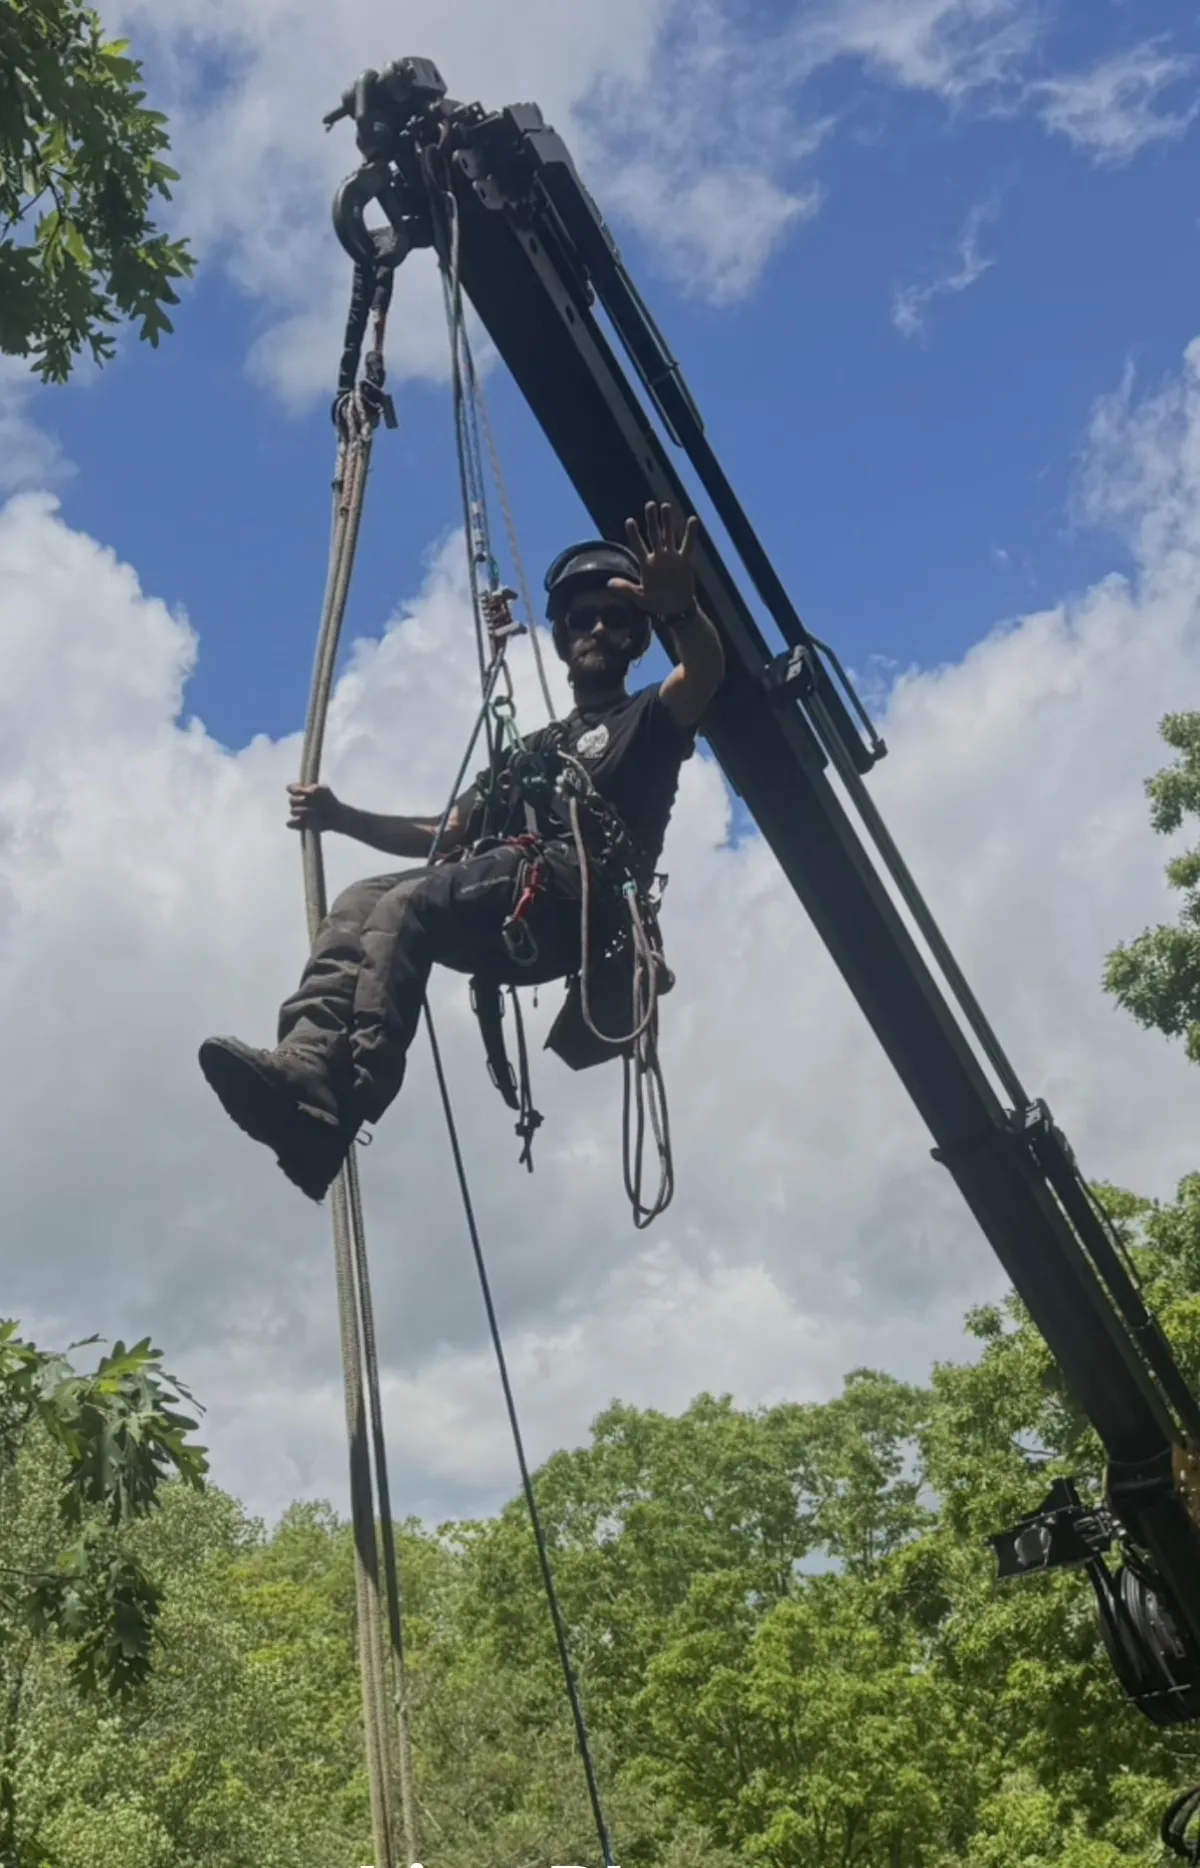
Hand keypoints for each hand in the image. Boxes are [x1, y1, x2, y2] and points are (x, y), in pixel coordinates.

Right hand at [286, 782, 342, 833]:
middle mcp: (297, 802)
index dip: (293, 789)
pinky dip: (296, 822)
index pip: (291, 788)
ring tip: (313, 812)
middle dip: (299, 800)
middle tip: (310, 802)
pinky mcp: (298, 825)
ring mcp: (297, 814)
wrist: (335, 816)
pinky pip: (290, 823)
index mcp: (301, 792)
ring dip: (302, 811)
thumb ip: (319, 787)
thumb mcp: (327, 791)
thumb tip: (310, 790)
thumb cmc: (330, 801)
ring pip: (292, 811)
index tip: (300, 790)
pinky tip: (304, 820)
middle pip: (291, 800)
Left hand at [609, 502, 697, 616]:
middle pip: (654, 535)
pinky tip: (692, 519)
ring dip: (668, 521)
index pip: (638, 546)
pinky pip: (688, 545)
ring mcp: (672, 557)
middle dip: (652, 520)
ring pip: (669, 535)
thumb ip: (626, 589)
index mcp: (646, 564)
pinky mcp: (685, 560)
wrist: (675, 608)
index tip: (630, 521)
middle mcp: (658, 557)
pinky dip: (690, 533)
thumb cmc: (656, 603)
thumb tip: (608, 583)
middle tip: (650, 504)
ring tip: (666, 506)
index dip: (634, 534)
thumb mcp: (640, 598)